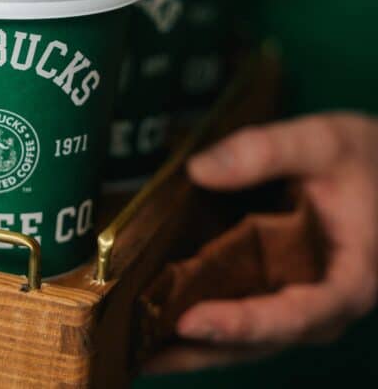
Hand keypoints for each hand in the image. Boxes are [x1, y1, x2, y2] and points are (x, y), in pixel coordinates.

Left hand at [145, 113, 377, 372]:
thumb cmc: (365, 158)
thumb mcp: (323, 140)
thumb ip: (267, 150)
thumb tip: (200, 169)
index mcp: (349, 278)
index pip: (296, 314)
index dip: (243, 323)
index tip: (190, 322)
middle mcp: (325, 305)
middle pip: (260, 341)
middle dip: (199, 349)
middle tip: (137, 350)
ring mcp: (304, 305)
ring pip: (248, 341)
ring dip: (194, 349)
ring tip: (135, 349)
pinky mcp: (283, 293)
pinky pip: (244, 319)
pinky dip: (204, 327)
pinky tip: (158, 322)